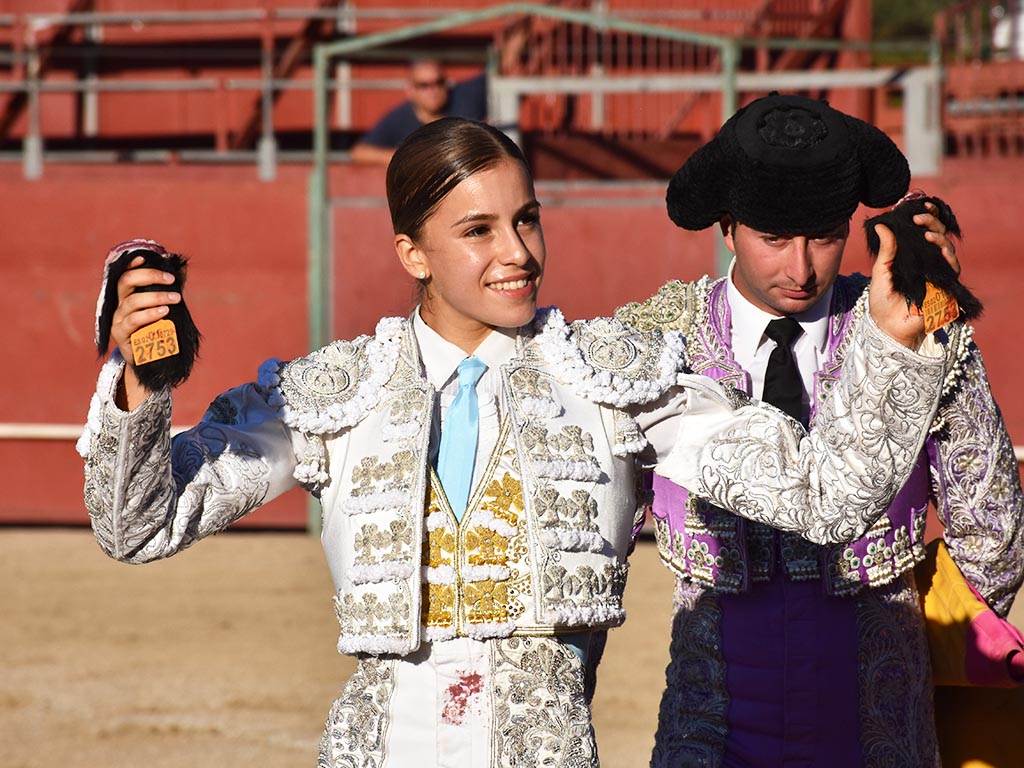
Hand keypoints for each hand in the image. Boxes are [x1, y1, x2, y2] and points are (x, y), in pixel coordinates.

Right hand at [110, 254, 180, 408]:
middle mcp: (120, 305)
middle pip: (126, 283)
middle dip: (149, 277)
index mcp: (128, 295)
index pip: (125, 274)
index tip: (144, 257)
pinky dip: (149, 314)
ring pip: (132, 302)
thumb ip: (172, 287)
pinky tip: (164, 312)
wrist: (152, 360)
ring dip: (155, 298)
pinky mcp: (121, 335)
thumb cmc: (159, 330)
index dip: (131, 264)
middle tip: (171, 280)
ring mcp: (118, 320)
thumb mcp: (166, 307)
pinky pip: (133, 321)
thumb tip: (183, 266)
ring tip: (175, 299)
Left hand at [868, 215, 961, 348]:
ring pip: (947, 248)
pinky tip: (938, 248)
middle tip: (919, 217)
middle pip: (937, 234)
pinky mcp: (945, 285)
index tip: (918, 206)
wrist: (889, 327)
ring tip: (926, 233)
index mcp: (911, 255)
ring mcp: (937, 272)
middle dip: (931, 222)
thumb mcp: (880, 272)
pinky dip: (947, 255)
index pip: (922, 231)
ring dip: (939, 236)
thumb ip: (886, 250)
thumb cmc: (882, 301)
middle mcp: (926, 261)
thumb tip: (882, 225)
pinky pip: (952, 267)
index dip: (925, 217)